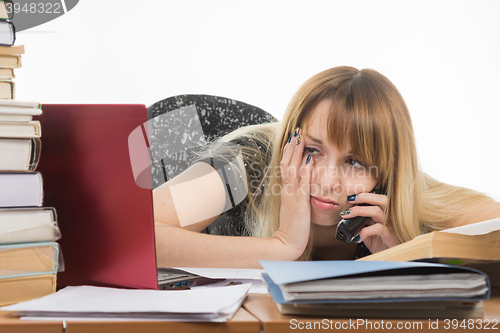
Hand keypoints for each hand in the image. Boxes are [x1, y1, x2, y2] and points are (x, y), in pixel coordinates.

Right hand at [272, 129, 313, 258]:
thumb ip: (297, 195)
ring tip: (301, 140)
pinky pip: (302, 184)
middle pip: (287, 164)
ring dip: (297, 154)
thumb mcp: (294, 208)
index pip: (286, 167)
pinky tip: (309, 160)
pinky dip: (305, 171)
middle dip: (292, 147)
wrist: (287, 242)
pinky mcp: (299, 203)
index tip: (293, 139)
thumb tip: (301, 183)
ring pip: (292, 170)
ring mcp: (292, 196)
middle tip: (296, 132)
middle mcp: (287, 190)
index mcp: (286, 191)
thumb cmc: (293, 227)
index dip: (289, 152)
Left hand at [343, 192, 399, 252]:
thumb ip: (362, 222)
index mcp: (385, 213)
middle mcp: (390, 217)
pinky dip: (365, 231)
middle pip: (382, 199)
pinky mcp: (390, 236)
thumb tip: (348, 216)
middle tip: (350, 199)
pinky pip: (378, 228)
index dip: (365, 195)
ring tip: (347, 215)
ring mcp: (391, 226)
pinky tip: (358, 237)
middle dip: (365, 197)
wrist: (391, 258)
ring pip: (377, 211)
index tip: (351, 196)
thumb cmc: (381, 243)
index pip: (378, 198)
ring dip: (360, 211)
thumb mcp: (369, 231)